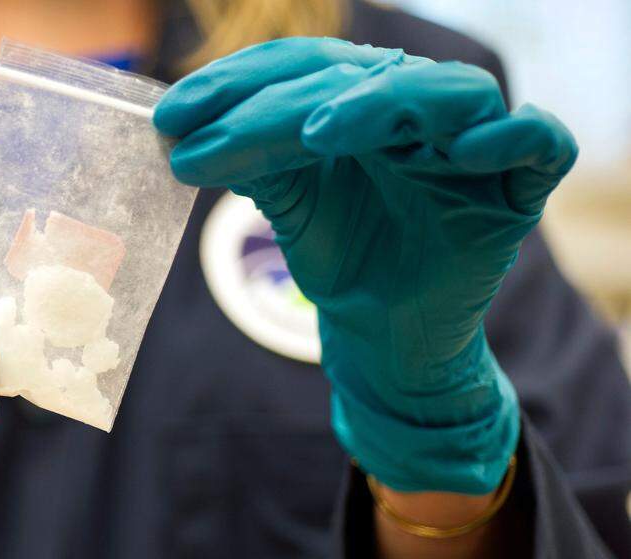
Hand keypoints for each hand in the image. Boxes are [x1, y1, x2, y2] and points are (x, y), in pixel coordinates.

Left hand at [155, 37, 576, 492]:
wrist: (382, 341)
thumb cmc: (342, 260)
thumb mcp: (288, 203)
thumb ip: (249, 159)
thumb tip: (178, 129)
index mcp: (362, 105)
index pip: (306, 67)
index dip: (239, 82)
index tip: (170, 117)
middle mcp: (417, 113)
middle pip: (361, 76)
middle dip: (276, 103)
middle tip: (205, 134)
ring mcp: (470, 147)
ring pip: (448, 92)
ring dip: (384, 102)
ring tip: (317, 132)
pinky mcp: (515, 192)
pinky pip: (538, 142)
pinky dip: (510, 134)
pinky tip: (463, 148)